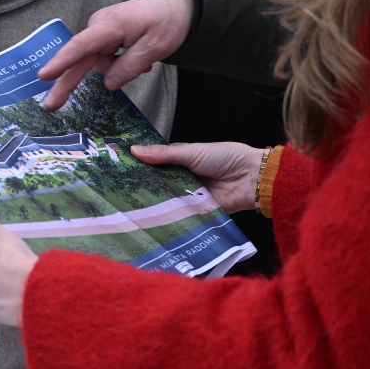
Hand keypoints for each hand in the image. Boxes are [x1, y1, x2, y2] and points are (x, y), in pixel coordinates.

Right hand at [38, 0, 192, 109]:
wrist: (177, 4)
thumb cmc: (168, 19)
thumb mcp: (156, 47)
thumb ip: (130, 66)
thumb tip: (109, 84)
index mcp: (110, 25)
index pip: (81, 45)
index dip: (62, 61)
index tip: (44, 76)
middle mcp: (99, 27)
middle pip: (78, 59)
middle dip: (65, 83)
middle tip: (51, 106)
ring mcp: (100, 32)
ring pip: (96, 63)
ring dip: (115, 69)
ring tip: (143, 61)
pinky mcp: (104, 38)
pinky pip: (104, 59)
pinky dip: (117, 64)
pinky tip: (137, 58)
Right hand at [131, 143, 262, 213]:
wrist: (251, 179)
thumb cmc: (225, 158)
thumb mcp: (192, 151)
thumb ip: (164, 154)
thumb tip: (135, 150)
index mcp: (179, 161)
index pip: (153, 164)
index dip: (138, 166)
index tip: (118, 168)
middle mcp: (181, 179)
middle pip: (156, 184)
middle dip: (141, 186)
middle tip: (117, 189)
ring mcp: (186, 197)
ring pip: (164, 200)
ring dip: (152, 202)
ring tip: (127, 204)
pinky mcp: (193, 212)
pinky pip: (177, 214)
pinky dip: (167, 215)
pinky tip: (149, 218)